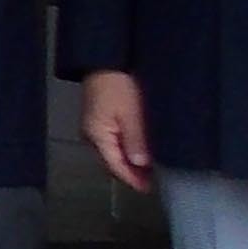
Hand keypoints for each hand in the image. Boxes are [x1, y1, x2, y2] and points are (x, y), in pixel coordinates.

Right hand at [79, 71, 151, 193]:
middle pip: (112, 162)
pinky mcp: (101, 119)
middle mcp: (93, 136)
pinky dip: (127, 149)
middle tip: (154, 180)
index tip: (150, 188)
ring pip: (114, 152)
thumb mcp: (131, 113)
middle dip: (132, 172)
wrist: (105, 59)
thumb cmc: (118, 86)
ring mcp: (95, 127)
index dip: (132, 179)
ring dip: (130, 161)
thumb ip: (136, 140)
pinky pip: (114, 141)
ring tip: (150, 167)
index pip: (116, 166)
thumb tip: (141, 165)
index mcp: (98, 137)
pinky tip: (140, 149)